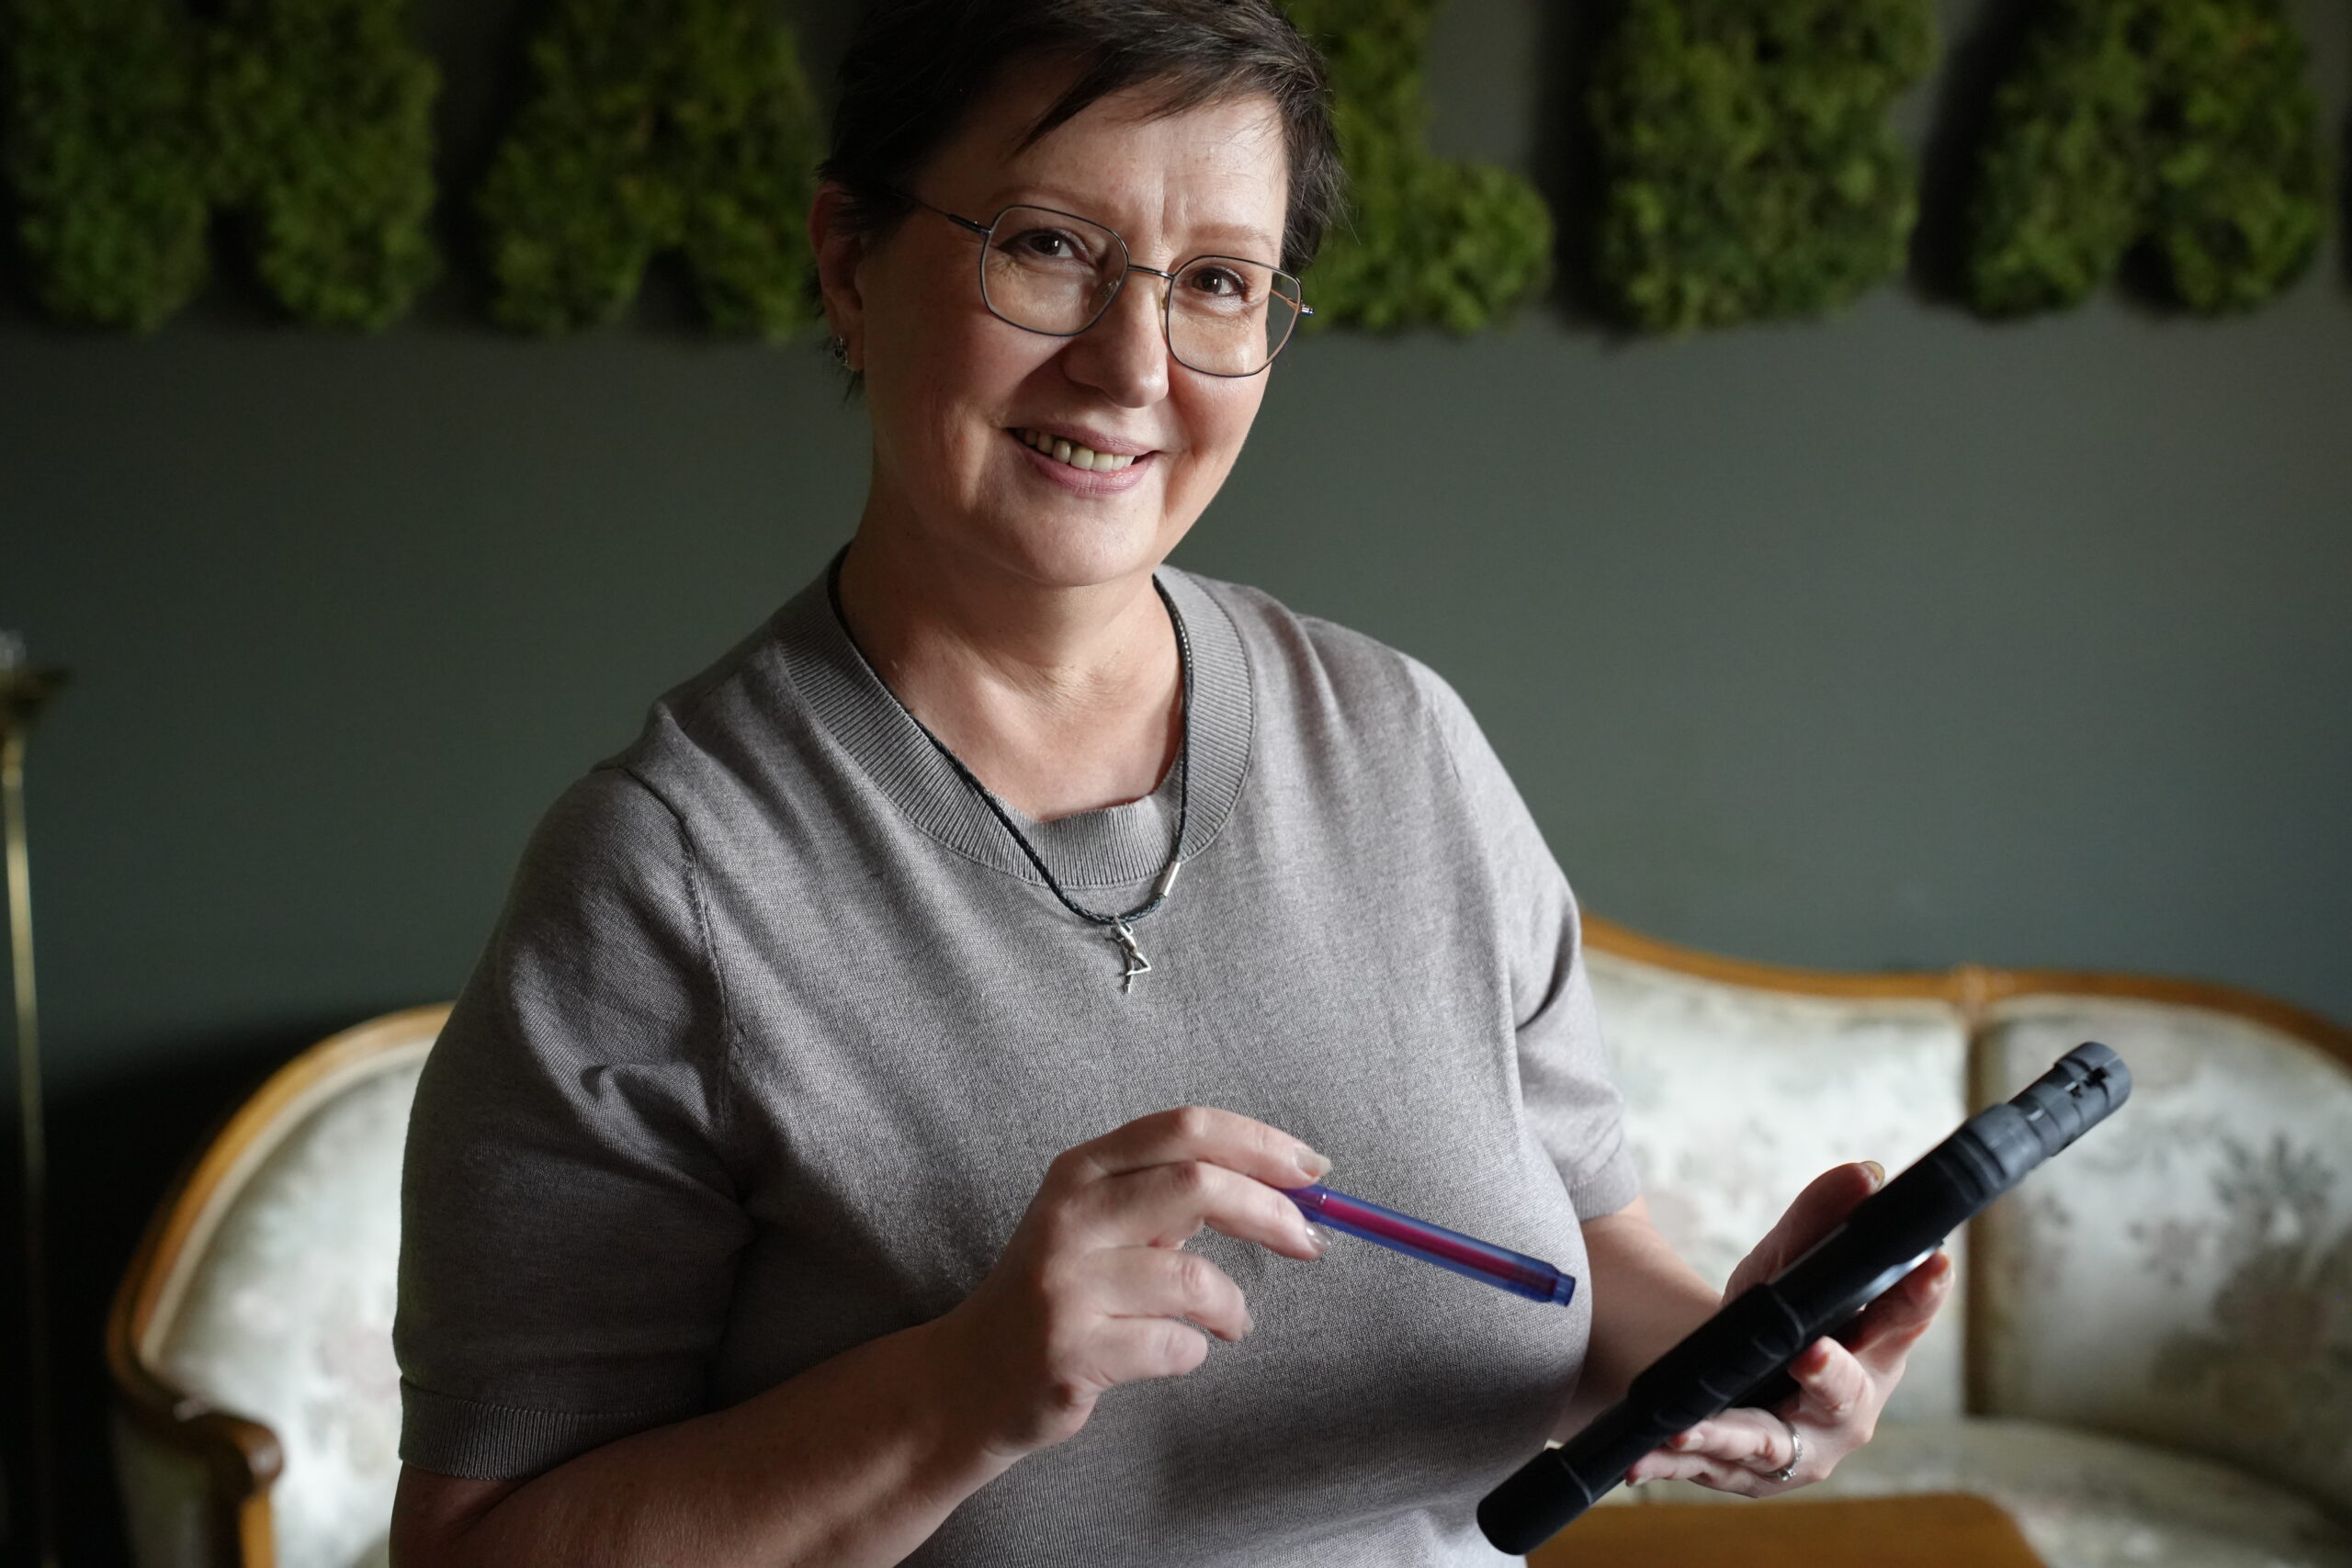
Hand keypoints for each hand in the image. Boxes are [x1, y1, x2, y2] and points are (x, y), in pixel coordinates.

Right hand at [925, 1106, 1329, 1460]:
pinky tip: (1176, 1352)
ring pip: (1193, 1278)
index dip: (1259, 1144)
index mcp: (1082, 1170)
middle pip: (1197, 1185)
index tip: (1313, 1170)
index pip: (1183, 1129)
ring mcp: (1065, 1283)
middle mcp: (1069, 1215)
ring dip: (1232, 1307)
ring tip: (1229, 1322)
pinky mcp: (1070, 1349)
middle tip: (1310, 1242)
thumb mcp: (1100, 1223)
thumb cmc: (1059, 1293)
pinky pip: (1174, 1346)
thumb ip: (1169, 1197)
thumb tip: (1284, 1187)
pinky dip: (1194, 1352)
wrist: (968, 1378)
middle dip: (1271, 1213)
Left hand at [1623, 1161, 1955, 1494]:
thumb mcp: (1788, 1267)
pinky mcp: (1742, 1474)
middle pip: (1845, 1396)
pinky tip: (1636, 1459)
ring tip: (1690, 1425)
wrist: (1736, 1386)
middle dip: (1831, 1377)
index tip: (1932, 1264)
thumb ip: (1819, 1223)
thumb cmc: (1779, 1321)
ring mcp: (1795, 1452)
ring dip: (1726, 1435)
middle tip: (1811, 1353)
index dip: (1920, 1295)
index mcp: (1875, 1353)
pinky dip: (1668, 1461)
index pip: (1904, 1319)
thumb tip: (1863, 1174)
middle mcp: (1845, 1413)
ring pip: (1764, 1444)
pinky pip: (1701, 1465)